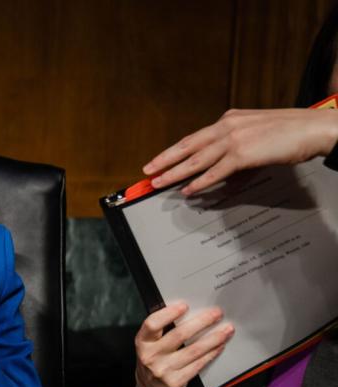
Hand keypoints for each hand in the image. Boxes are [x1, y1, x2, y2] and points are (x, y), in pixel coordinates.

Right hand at [135, 303, 234, 386]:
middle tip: (216, 314)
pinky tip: (219, 346)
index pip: (152, 324)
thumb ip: (162, 330)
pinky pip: (198, 364)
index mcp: (142, 342)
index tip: (184, 306)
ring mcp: (163, 370)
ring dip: (213, 338)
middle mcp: (150, 356)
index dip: (168, 314)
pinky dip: (211, 353)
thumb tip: (190, 312)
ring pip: (193, 350)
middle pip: (179, 335)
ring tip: (225, 330)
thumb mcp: (150, 343)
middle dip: (202, 322)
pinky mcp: (175, 382)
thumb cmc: (154, 359)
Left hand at [143, 108, 337, 194]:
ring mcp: (234, 139)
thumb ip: (235, 154)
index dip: (175, 150)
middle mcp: (227, 126)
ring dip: (175, 173)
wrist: (315, 128)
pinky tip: (188, 190)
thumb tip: (220, 175)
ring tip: (158, 183)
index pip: (195, 137)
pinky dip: (199, 182)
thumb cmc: (291, 133)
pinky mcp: (243, 154)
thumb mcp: (256, 138)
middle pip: (188, 145)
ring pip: (196, 159)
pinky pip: (215, 172)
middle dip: (165, 159)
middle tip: (147, 171)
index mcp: (229, 119)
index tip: (160, 159)